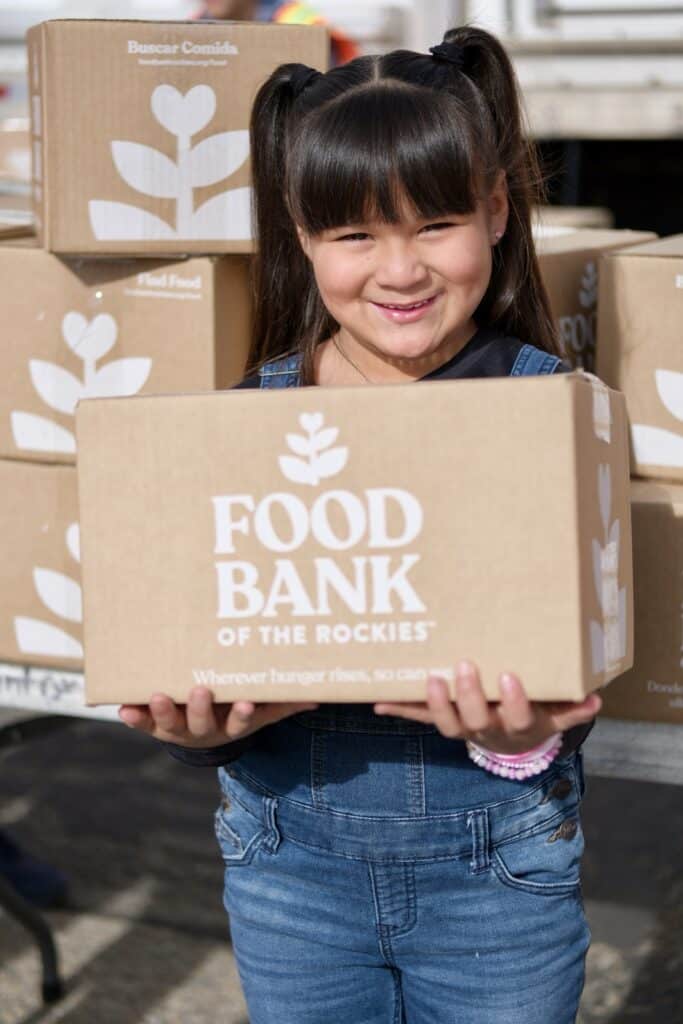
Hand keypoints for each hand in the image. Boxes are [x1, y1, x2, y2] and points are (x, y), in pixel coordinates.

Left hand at [119, 685, 318, 747]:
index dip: (242, 714)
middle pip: (202, 723)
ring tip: (158, 695)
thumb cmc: (234, 714)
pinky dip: (134, 717)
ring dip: (162, 711)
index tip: (246, 702)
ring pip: (170, 724)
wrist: (203, 737)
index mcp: (230, 727)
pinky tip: (124, 708)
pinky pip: (143, 724)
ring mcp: (177, 730)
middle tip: (200, 690)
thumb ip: (283, 705)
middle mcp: (203, 731)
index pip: (240, 723)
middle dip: (201, 707)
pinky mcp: (155, 727)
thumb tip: (317, 697)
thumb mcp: (261, 713)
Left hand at [373, 660, 600, 754]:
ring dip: (435, 703)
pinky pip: (418, 718)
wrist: (510, 744)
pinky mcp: (442, 721)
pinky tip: (377, 699)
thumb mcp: (555, 715)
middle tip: (465, 665)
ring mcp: (463, 727)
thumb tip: (595, 699)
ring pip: (447, 723)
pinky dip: (398, 709)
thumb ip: (572, 708)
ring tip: (430, 678)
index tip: (510, 676)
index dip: (513, 701)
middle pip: (475, 720)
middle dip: (469, 695)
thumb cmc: (533, 717)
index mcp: (517, 726)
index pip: (517, 717)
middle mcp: (487, 730)